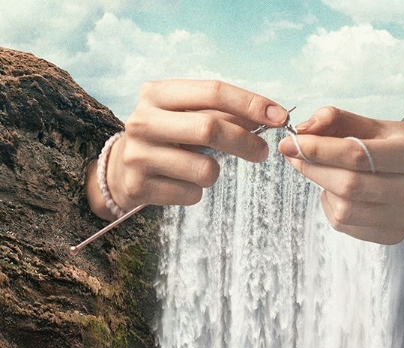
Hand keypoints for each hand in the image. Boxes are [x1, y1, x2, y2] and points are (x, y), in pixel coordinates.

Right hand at [87, 80, 287, 219]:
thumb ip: (222, 114)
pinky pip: (191, 194)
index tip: (280, 116)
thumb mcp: (186, 117)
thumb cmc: (165, 138)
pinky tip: (180, 184)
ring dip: (215, 173)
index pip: (213, 92)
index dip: (250, 103)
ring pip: (204, 169)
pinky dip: (196, 192)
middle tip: (263, 152)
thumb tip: (270, 115)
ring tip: (201, 169)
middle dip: (245, 142)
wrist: (118, 169)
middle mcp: (143, 120)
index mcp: (157, 93)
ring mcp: (139, 155)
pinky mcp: (140, 186)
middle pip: (210, 128)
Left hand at [278, 107, 403, 244]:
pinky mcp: (392, 236)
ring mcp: (403, 218)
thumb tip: (303, 128)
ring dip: (323, 189)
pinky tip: (340, 193)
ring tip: (325, 173)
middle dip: (313, 169)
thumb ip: (341, 120)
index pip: (356, 154)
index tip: (290, 142)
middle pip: (348, 185)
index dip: (317, 149)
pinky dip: (332, 207)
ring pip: (344, 210)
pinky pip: (346, 225)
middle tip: (294, 155)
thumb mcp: (382, 124)